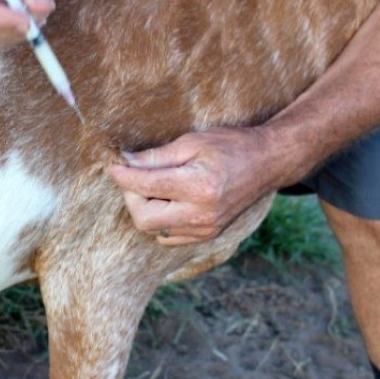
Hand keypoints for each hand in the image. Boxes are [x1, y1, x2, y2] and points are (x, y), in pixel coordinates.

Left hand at [106, 127, 281, 245]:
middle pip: (144, 218)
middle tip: (136, 176)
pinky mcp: (208, 235)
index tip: (112, 166)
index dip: (122, 176)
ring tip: (156, 186)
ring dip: (146, 208)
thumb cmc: (230, 146)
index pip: (146, 187)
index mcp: (199, 187)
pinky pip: (169, 236)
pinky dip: (160, 220)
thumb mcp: (192, 142)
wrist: (267, 163)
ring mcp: (206, 229)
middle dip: (132, 196)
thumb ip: (157, 156)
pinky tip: (168, 200)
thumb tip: (125, 162)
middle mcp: (202, 214)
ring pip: (154, 229)